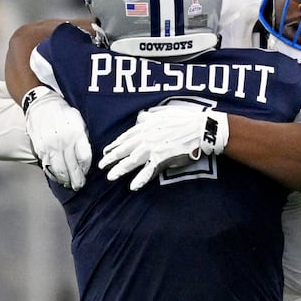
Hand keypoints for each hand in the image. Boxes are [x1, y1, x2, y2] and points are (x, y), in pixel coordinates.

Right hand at [22, 86, 90, 188]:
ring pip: (60, 171)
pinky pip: (48, 167)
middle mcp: (63, 141)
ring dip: (65, 180)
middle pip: (73, 168)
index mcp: (76, 134)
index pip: (84, 159)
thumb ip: (83, 139)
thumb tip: (85, 159)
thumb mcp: (78, 121)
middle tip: (79, 185)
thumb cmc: (63, 113)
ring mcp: (50, 147)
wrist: (40, 104)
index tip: (86, 172)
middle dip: (77, 180)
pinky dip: (53, 175)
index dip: (86, 169)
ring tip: (69, 184)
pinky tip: (58, 178)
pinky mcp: (40, 149)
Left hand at [99, 104, 227, 190]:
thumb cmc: (185, 120)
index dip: (115, 144)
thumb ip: (149, 117)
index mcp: (146, 126)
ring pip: (131, 161)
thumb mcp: (163, 113)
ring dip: (120, 169)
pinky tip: (132, 187)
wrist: (200, 128)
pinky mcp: (162, 159)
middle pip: (124, 149)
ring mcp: (153, 148)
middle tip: (101, 165)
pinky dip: (140, 179)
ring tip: (110, 176)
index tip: (106, 150)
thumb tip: (140, 116)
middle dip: (112, 158)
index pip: (126, 137)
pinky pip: (148, 171)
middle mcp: (146, 137)